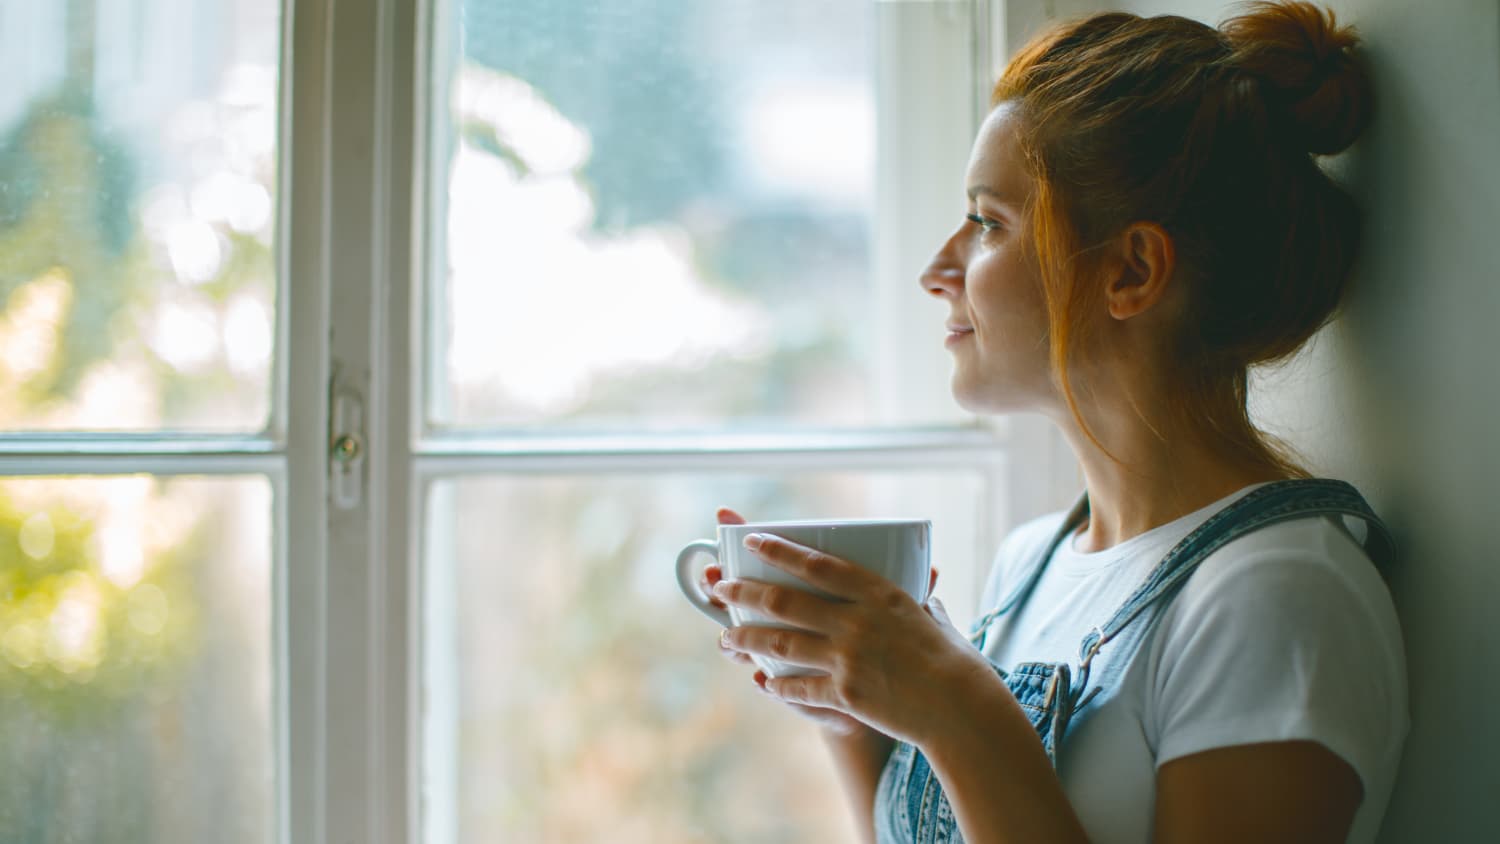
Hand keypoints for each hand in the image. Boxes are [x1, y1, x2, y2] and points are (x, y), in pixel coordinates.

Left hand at [712, 527, 988, 746]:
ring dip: (746, 639)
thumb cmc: (953, 659)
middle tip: (719, 588)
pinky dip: (778, 684)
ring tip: (725, 638)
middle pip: (785, 601)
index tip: (751, 541)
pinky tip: (763, 682)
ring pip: (781, 644)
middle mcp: (857, 621)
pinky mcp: (846, 694)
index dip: (779, 551)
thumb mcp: (932, 616)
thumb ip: (917, 598)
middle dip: (745, 592)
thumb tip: (923, 582)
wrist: (962, 708)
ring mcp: (849, 658)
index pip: (817, 564)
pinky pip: (799, 687)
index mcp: (879, 593)